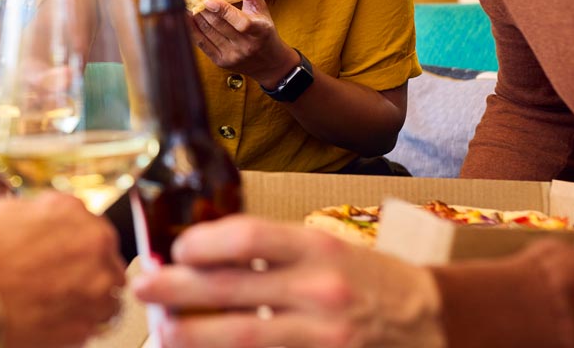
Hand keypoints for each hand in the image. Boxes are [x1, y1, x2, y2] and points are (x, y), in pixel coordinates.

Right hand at [0, 192, 126, 347]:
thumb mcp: (10, 210)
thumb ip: (44, 214)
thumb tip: (49, 220)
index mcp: (75, 213)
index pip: (92, 225)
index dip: (77, 241)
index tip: (67, 252)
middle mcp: (94, 247)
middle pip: (107, 259)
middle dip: (90, 269)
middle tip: (63, 279)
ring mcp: (94, 289)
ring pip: (110, 295)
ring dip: (92, 297)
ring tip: (62, 302)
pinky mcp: (84, 327)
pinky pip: (96, 324)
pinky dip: (82, 322)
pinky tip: (57, 318)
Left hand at [132, 215, 444, 347]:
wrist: (430, 323)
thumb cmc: (366, 279)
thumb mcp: (324, 248)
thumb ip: (271, 249)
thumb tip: (199, 251)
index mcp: (317, 248)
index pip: (248, 235)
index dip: (202, 242)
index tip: (175, 249)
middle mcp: (320, 290)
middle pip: (231, 291)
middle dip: (176, 290)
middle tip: (143, 288)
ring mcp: (324, 337)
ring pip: (241, 339)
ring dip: (192, 336)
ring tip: (160, 333)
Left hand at [189, 0, 297, 85]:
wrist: (269, 63)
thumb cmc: (264, 31)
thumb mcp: (261, 8)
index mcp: (260, 31)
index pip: (241, 22)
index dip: (224, 11)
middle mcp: (246, 46)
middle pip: (218, 25)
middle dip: (201, 8)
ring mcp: (232, 56)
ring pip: (207, 32)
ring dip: (193, 16)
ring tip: (184, 2)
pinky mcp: (221, 62)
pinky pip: (201, 43)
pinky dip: (191, 29)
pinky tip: (185, 17)